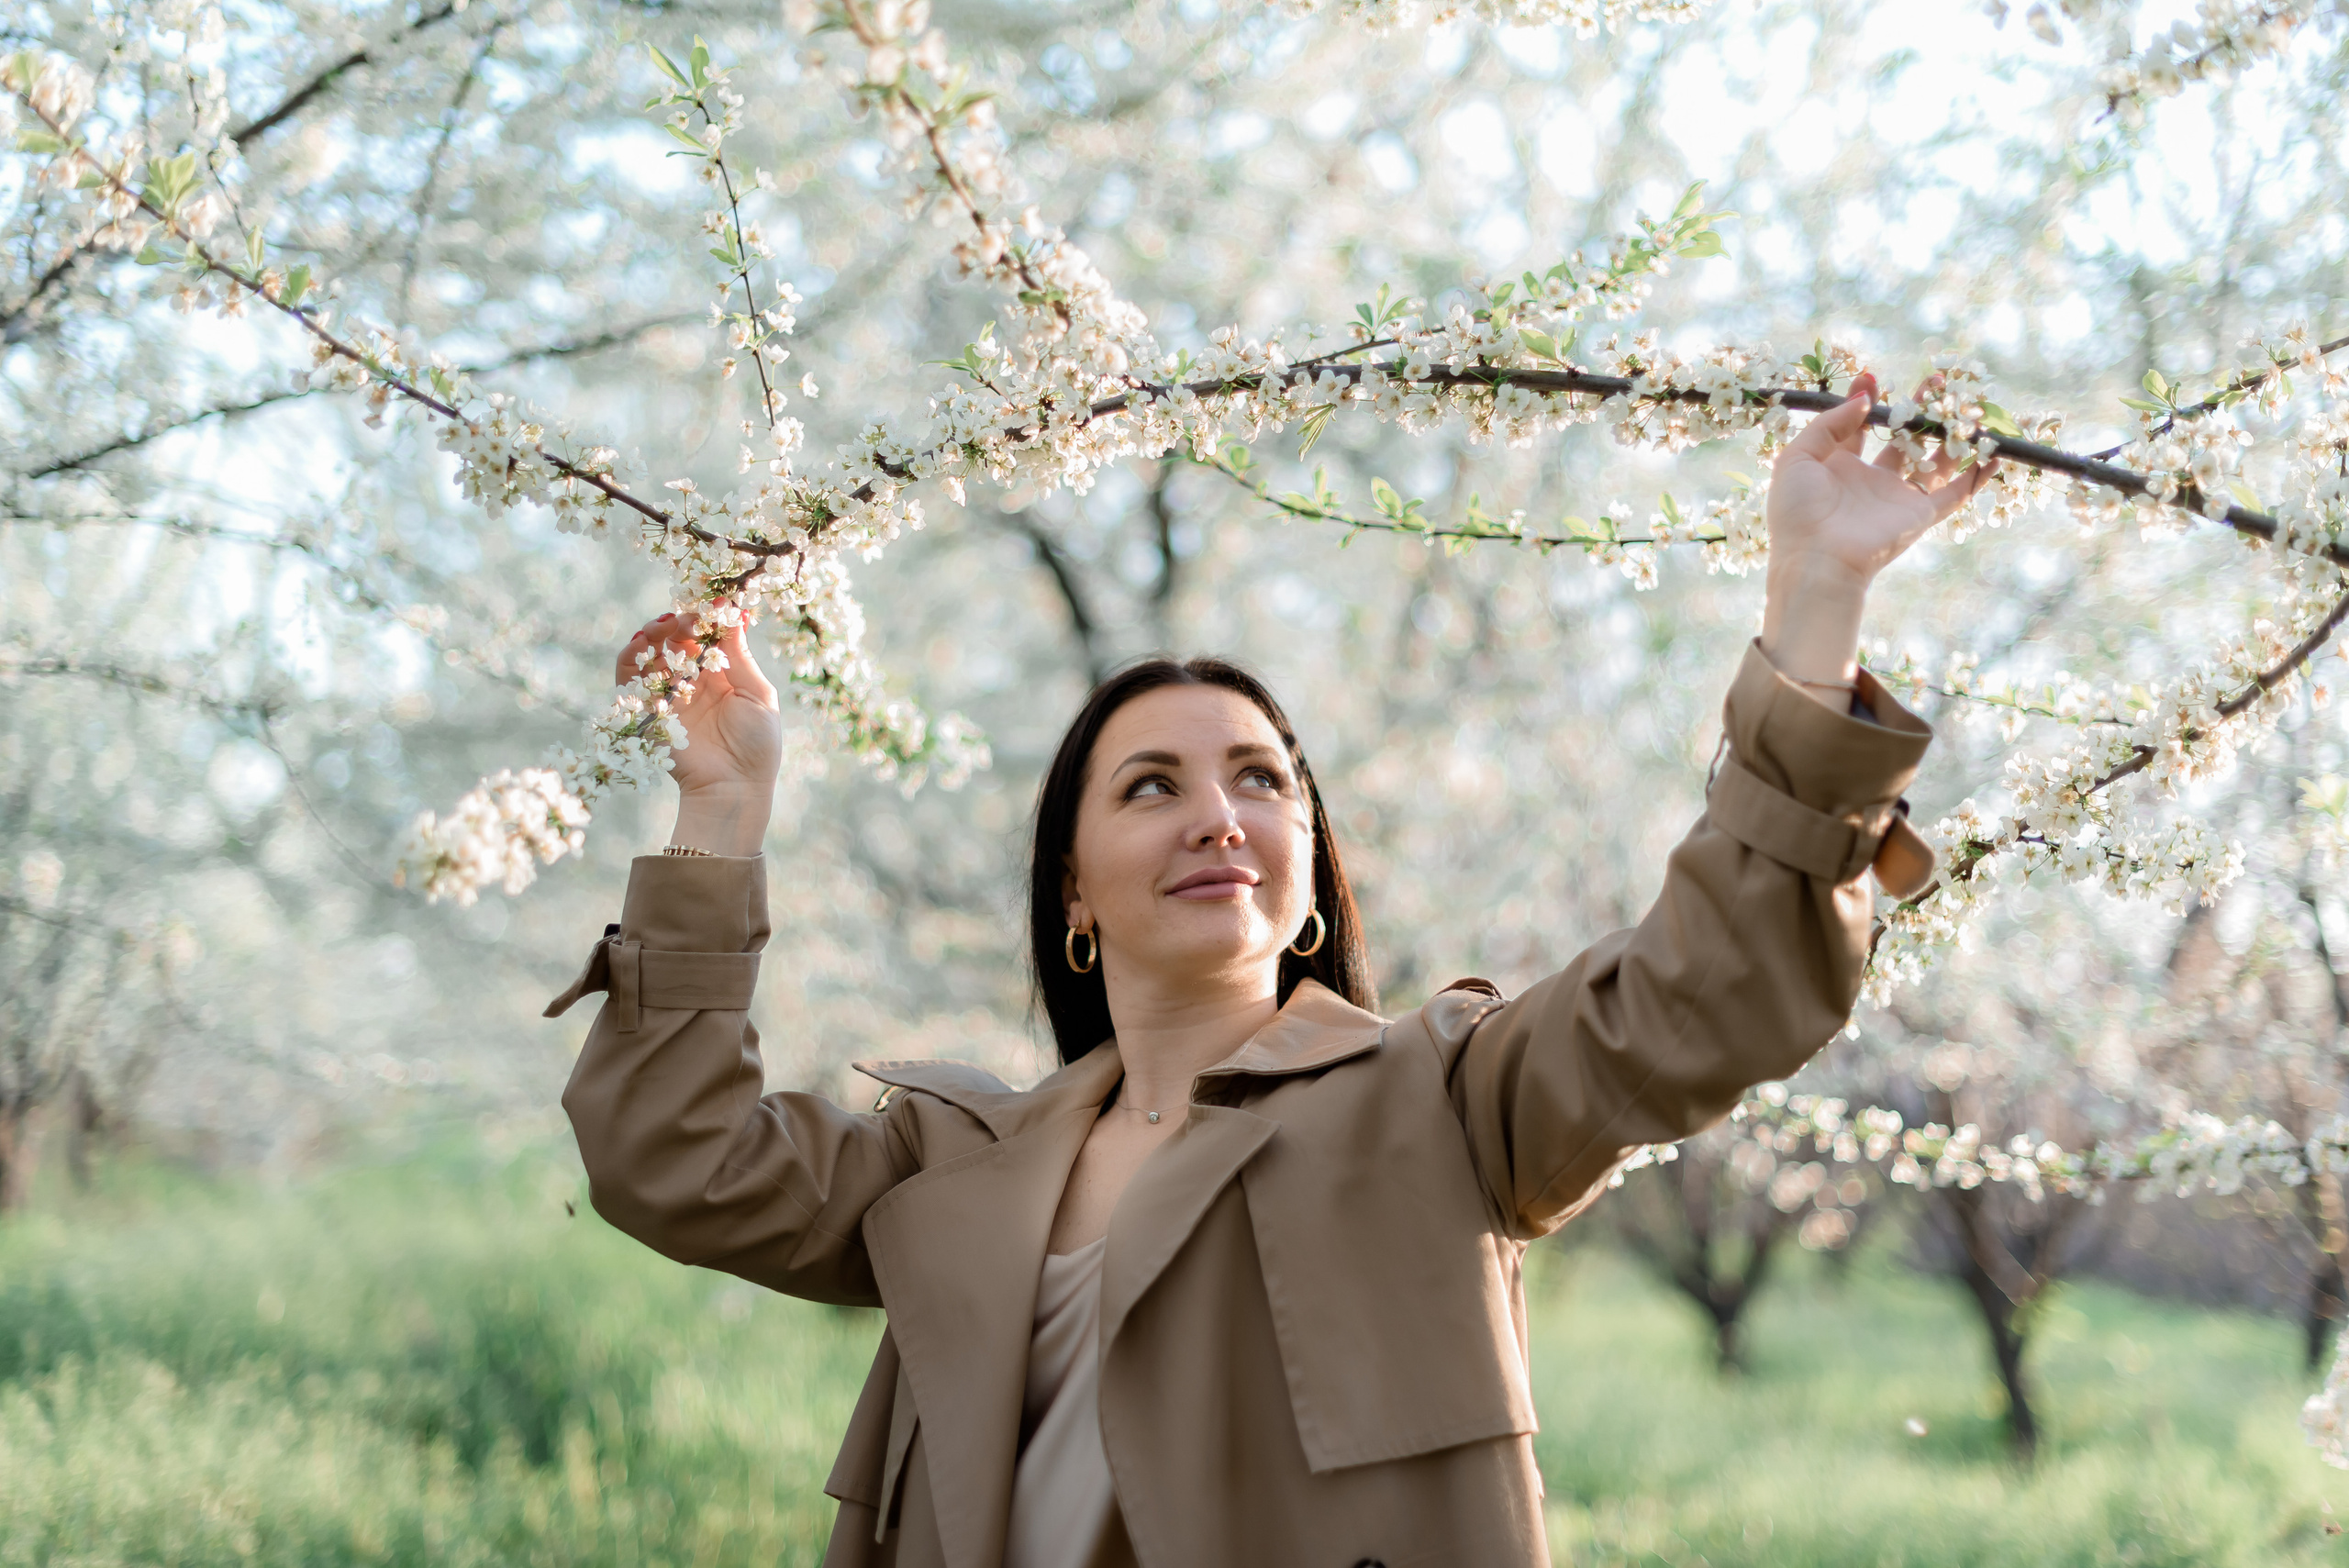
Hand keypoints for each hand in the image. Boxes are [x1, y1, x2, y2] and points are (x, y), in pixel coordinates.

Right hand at [616, 607, 780, 853]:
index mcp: (724, 675)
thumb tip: (733, 611)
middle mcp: (694, 682)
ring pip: (651, 655)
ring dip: (651, 636)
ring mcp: (670, 696)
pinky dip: (629, 661)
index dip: (705, 617)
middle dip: (676, 623)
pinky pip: (631, 682)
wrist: (733, 788)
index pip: (708, 636)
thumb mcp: (758, 695)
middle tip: (681, 619)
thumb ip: (740, 655)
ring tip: (658, 628)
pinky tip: (638, 647)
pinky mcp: (649, 712)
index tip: (709, 605)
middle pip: (676, 640)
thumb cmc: (756, 745)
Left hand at [1761, 371, 1994, 704]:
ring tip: (1967, 403)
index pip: (1858, 428)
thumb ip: (1829, 424)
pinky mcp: (1920, 515)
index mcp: (1837, 468)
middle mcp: (1871, 481)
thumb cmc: (1798, 511)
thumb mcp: (1798, 457)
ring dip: (1952, 433)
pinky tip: (1994, 453)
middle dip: (1919, 409)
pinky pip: (1956, 493)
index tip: (1871, 376)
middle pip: (1903, 438)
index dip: (1866, 401)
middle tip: (1936, 379)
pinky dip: (1977, 476)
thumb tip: (1864, 399)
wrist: (1817, 560)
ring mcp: (1898, 497)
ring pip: (1934, 460)